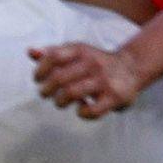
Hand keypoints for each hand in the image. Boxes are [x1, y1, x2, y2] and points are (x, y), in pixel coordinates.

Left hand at [30, 40, 150, 118]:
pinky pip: (91, 111)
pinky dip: (82, 113)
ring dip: (60, 101)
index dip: (40, 69)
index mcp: (81, 50)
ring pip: (71, 94)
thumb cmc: (96, 62)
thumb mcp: (77, 53)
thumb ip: (53, 53)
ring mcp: (104, 80)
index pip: (54, 56)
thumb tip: (30, 52)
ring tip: (61, 102)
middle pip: (59, 78)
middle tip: (46, 94)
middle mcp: (93, 63)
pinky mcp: (114, 97)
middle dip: (46, 90)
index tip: (38, 79)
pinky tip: (82, 108)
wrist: (132, 67)